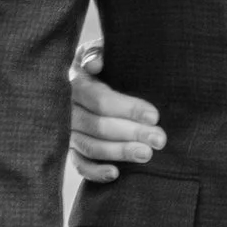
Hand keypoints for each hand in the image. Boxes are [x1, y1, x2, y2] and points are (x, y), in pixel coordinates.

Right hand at [70, 55, 162, 183]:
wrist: (86, 79)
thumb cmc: (100, 65)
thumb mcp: (96, 52)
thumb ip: (96, 53)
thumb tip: (97, 64)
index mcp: (75, 83)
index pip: (100, 100)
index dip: (128, 109)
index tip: (154, 116)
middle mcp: (67, 110)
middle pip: (97, 126)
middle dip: (131, 133)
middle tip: (159, 139)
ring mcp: (67, 132)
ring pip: (90, 146)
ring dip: (119, 152)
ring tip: (146, 154)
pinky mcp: (70, 149)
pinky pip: (79, 164)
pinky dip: (95, 172)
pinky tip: (116, 174)